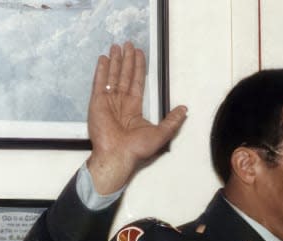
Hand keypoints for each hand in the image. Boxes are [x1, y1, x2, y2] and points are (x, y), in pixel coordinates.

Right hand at [85, 42, 187, 193]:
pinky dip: (101, 71)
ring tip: (116, 46)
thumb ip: (172, 120)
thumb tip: (185, 109)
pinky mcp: (97, 102)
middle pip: (124, 75)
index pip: (137, 82)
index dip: (138, 68)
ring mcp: (108, 101)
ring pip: (112, 76)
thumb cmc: (138, 149)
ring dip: (114, 61)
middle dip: (126, 60)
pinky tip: (103, 59)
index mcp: (134, 108)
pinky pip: (99, 83)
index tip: (139, 54)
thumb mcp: (161, 134)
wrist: (118, 155)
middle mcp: (121, 102)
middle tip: (127, 44)